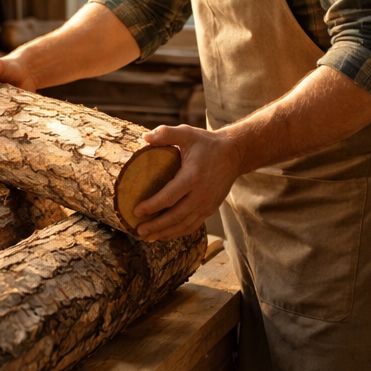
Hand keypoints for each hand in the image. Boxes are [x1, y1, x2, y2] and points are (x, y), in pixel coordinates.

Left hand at [131, 124, 245, 240]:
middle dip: (155, 225)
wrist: (234, 154)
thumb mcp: (187, 133)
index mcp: (193, 176)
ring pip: (184, 224)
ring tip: (147, 237)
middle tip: (138, 230)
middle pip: (175, 216)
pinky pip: (193, 225)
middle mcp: (201, 194)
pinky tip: (165, 234)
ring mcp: (207, 204)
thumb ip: (166, 133)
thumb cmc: (207, 143)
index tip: (136, 211)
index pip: (170, 197)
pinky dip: (178, 232)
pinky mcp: (210, 209)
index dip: (152, 206)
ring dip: (165, 232)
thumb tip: (145, 136)